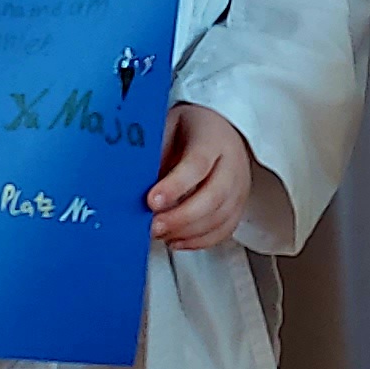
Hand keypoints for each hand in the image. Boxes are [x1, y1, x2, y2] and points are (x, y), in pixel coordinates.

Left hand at [147, 101, 255, 250]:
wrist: (218, 129)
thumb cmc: (189, 129)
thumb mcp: (167, 127)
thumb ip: (155, 153)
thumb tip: (131, 182)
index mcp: (212, 139)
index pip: (197, 165)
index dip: (175, 186)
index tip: (152, 200)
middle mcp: (231, 164)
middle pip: (213, 196)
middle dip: (181, 217)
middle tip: (154, 226)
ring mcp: (238, 187)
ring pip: (220, 217)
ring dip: (187, 232)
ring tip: (161, 234)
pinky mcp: (238, 205)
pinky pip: (224, 230)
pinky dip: (199, 241)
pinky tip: (177, 240)